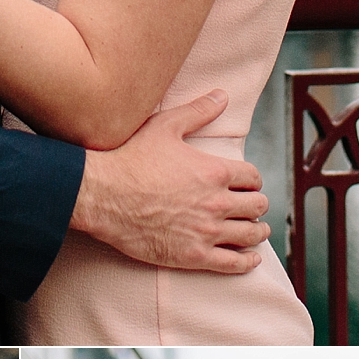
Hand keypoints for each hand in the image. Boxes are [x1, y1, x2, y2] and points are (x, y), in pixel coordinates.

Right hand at [72, 95, 268, 272]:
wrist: (101, 196)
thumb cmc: (129, 158)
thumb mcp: (164, 127)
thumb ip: (198, 112)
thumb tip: (222, 95)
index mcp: (215, 171)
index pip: (253, 177)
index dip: (252, 180)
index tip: (247, 185)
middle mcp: (216, 202)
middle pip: (256, 206)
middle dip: (257, 205)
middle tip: (252, 207)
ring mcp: (206, 231)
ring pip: (250, 234)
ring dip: (258, 232)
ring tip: (257, 232)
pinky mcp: (193, 255)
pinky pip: (233, 264)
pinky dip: (247, 262)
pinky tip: (251, 259)